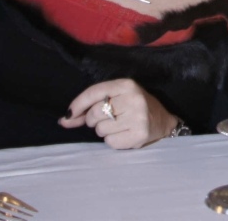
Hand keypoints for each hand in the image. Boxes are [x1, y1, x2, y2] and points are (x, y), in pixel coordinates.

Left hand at [61, 79, 177, 148]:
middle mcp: (133, 98)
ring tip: (119, 126)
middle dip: (94, 120)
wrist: (163, 122)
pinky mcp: (139, 134)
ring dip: (104, 131)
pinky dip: (113, 141)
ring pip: (100, 130)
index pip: (94, 92)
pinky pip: (110, 142)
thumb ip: (89, 108)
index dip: (78, 104)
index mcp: (127, 85)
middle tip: (107, 119)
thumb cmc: (134, 108)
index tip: (69, 115)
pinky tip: (124, 134)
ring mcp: (138, 116)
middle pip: (94, 113)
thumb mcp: (116, 99)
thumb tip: (64, 119)